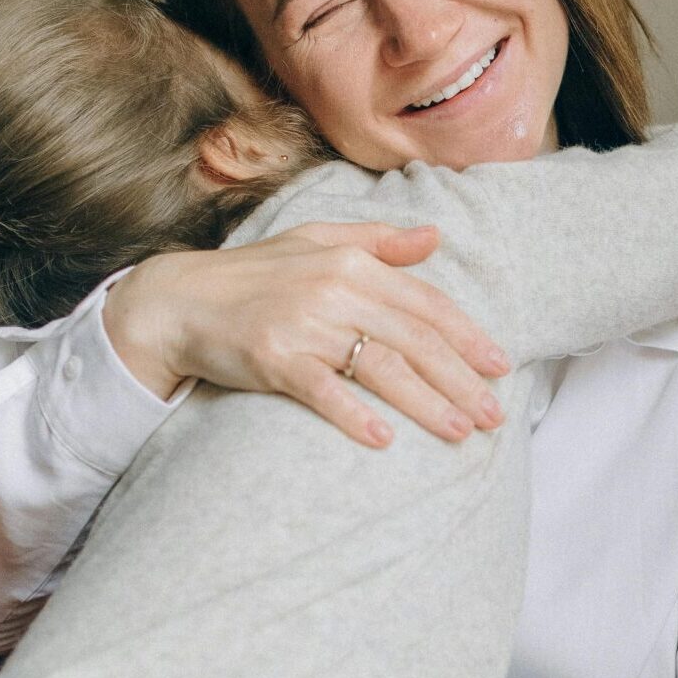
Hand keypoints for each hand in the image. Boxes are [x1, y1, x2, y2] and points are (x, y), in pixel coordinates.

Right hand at [104, 222, 513, 448]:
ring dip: (425, 402)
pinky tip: (383, 440)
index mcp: (352, 263)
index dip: (467, 336)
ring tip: (459, 431)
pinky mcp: (272, 357)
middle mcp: (334, 289)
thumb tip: (435, 236)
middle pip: (414, 339)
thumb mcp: (317, 242)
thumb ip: (379, 241)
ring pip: (380, 366)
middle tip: (494, 415)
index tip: (499, 367)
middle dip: (460, 379)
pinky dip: (353, 414)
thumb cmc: (255, 275)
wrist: (178, 301)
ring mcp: (303, 324)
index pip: (425, 303)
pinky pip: (322, 389)